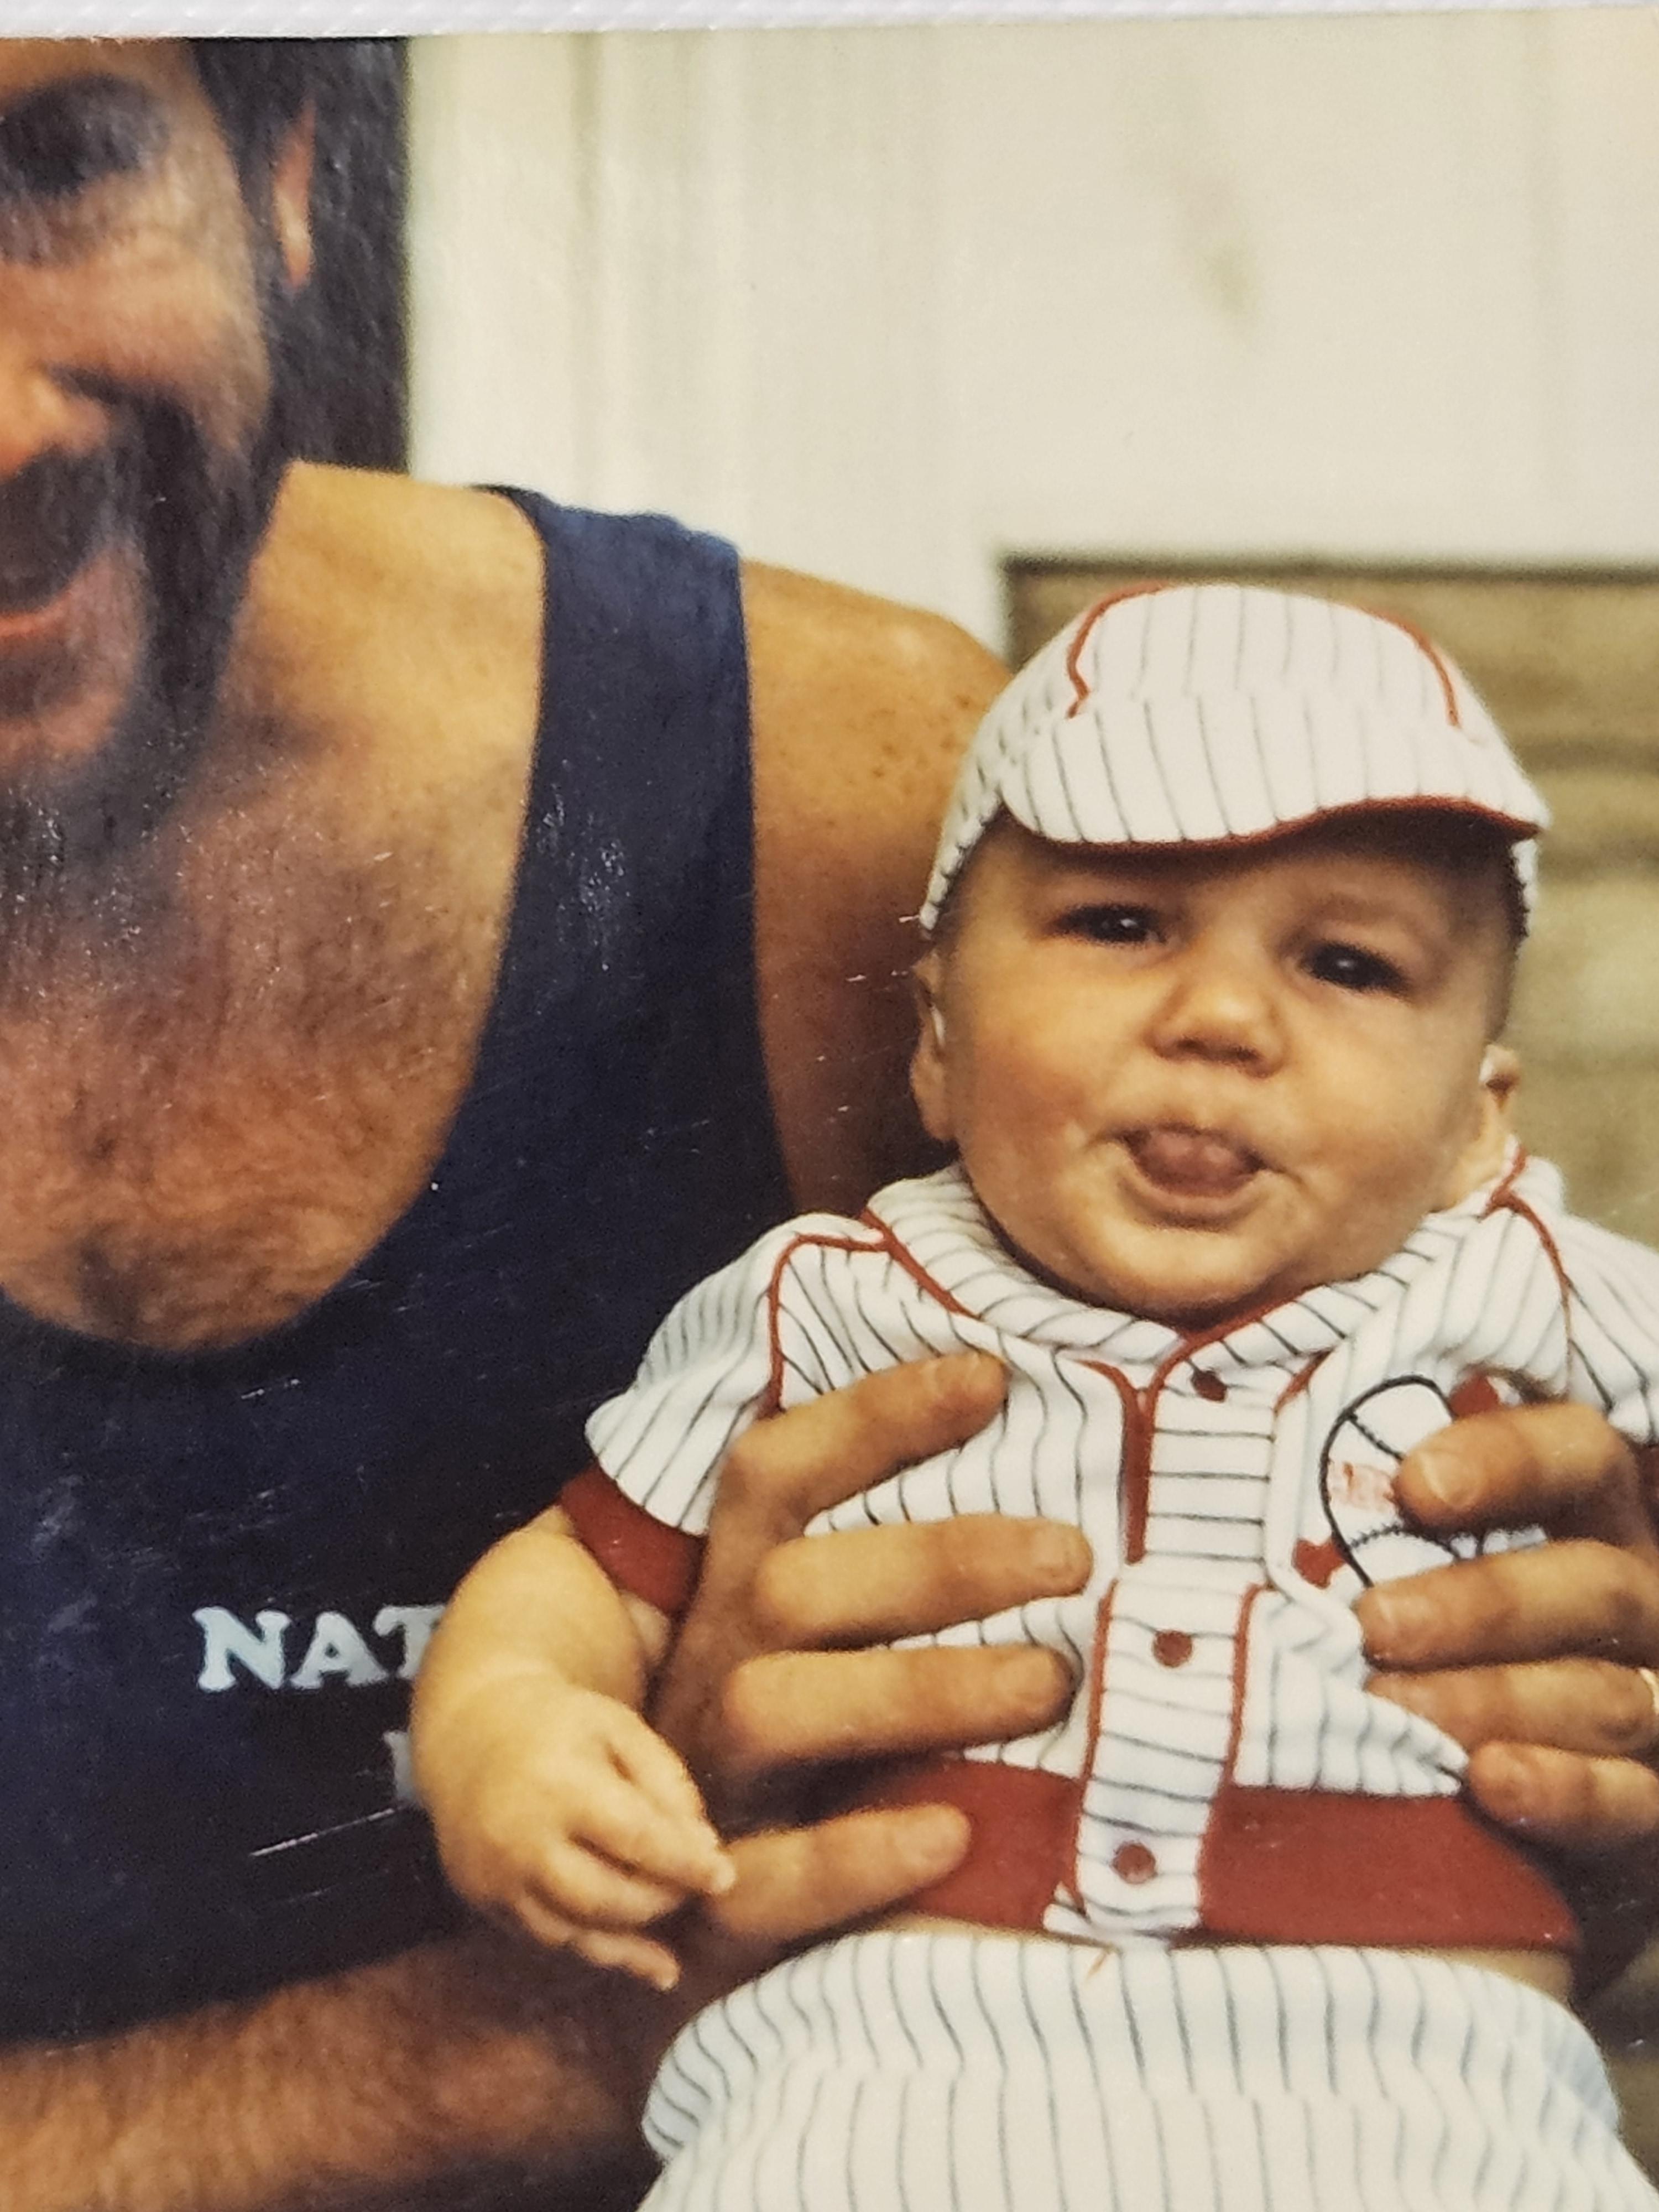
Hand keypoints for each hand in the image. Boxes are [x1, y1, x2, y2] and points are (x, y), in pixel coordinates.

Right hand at [422, 1671, 733, 1992]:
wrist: (467, 1733)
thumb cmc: (558, 1724)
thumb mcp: (616, 1726)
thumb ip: (665, 1781)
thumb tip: (705, 1847)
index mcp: (559, 1784)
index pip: (634, 1837)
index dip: (685, 1863)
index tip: (725, 1876)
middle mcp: (522, 1840)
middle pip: (606, 1897)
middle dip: (663, 1899)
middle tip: (695, 1886)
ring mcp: (498, 1879)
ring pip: (578, 1933)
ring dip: (637, 1937)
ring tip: (676, 1925)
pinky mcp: (485, 1903)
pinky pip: (552, 1942)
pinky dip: (604, 1954)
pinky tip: (650, 1961)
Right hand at [650, 1351, 1088, 1962]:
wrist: (668, 1927)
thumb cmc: (801, 1761)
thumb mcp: (820, 1649)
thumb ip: (895, 1573)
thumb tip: (1053, 1476)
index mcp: (733, 1597)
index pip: (775, 1474)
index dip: (870, 1415)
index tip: (989, 1373)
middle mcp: (712, 1672)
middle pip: (791, 1585)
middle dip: (934, 1561)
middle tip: (1073, 1555)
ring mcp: (706, 1789)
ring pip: (775, 1708)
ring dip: (914, 1687)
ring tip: (1047, 1680)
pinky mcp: (715, 1913)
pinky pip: (769, 1883)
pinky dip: (857, 1856)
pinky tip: (955, 1833)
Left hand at [1355, 1404, 1658, 1985]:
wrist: (1486, 1791)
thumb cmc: (1420, 1630)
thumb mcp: (1406, 1548)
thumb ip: (1356, 1492)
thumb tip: (1225, 1424)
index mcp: (1586, 1514)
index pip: (1576, 1454)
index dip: (1507, 1459)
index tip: (1414, 1484)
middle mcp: (1634, 1599)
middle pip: (1593, 1584)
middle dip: (1483, 1602)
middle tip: (1373, 1624)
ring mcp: (1651, 1701)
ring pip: (1603, 1694)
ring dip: (1495, 1701)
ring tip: (1392, 1716)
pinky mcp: (1650, 1808)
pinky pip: (1632, 1800)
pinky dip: (1564, 1791)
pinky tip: (1490, 1784)